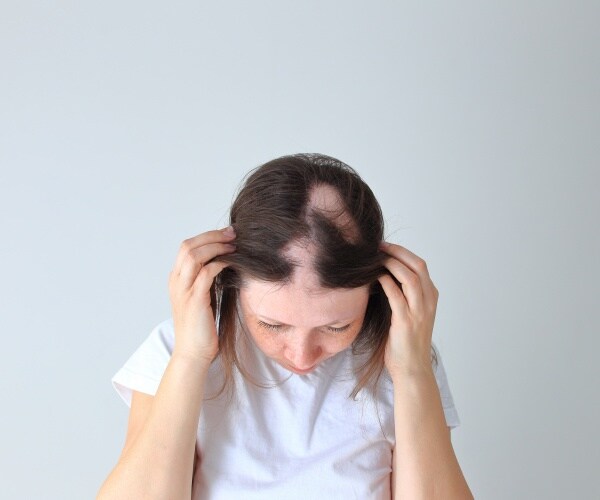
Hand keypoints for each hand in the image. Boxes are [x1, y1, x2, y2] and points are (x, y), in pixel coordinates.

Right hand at [168, 226, 236, 362]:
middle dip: (212, 236)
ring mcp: (183, 290)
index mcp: (176, 279)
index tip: (227, 234)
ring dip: (216, 246)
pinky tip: (232, 262)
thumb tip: (224, 261)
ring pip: (194, 255)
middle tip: (233, 233)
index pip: (187, 246)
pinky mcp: (194, 300)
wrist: (193, 354)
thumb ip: (207, 280)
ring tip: (234, 245)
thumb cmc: (202, 327)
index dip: (207, 236)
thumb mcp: (203, 297)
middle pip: (188, 246)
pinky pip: (206, 273)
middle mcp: (176, 282)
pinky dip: (219, 263)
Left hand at [377, 241, 438, 378]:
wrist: (412, 369)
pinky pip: (396, 295)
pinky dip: (386, 282)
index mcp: (431, 297)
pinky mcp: (406, 321)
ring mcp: (419, 311)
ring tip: (375, 258)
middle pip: (418, 266)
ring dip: (391, 264)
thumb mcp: (410, 312)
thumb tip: (383, 274)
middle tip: (378, 247)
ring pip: (410, 277)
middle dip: (398, 252)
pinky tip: (375, 277)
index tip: (384, 247)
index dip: (402, 252)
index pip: (420, 265)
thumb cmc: (405, 341)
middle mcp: (429, 301)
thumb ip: (403, 294)